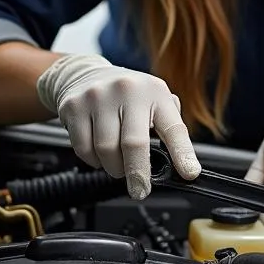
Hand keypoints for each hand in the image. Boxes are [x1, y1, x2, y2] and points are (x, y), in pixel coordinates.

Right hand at [36, 53, 199, 199]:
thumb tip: (180, 164)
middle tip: (140, 190)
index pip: (173, 128)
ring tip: (118, 163)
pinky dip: (93, 161)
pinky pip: (84, 149)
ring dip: (114, 167)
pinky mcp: (74, 107)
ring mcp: (98, 97)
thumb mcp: (154, 100)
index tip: (189, 173)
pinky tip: (99, 153)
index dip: (183, 153)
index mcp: (155, 92)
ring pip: (106, 150)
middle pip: (134, 144)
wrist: (84, 73)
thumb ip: (166, 127)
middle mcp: (128, 90)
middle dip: (138, 174)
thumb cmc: (127, 95)